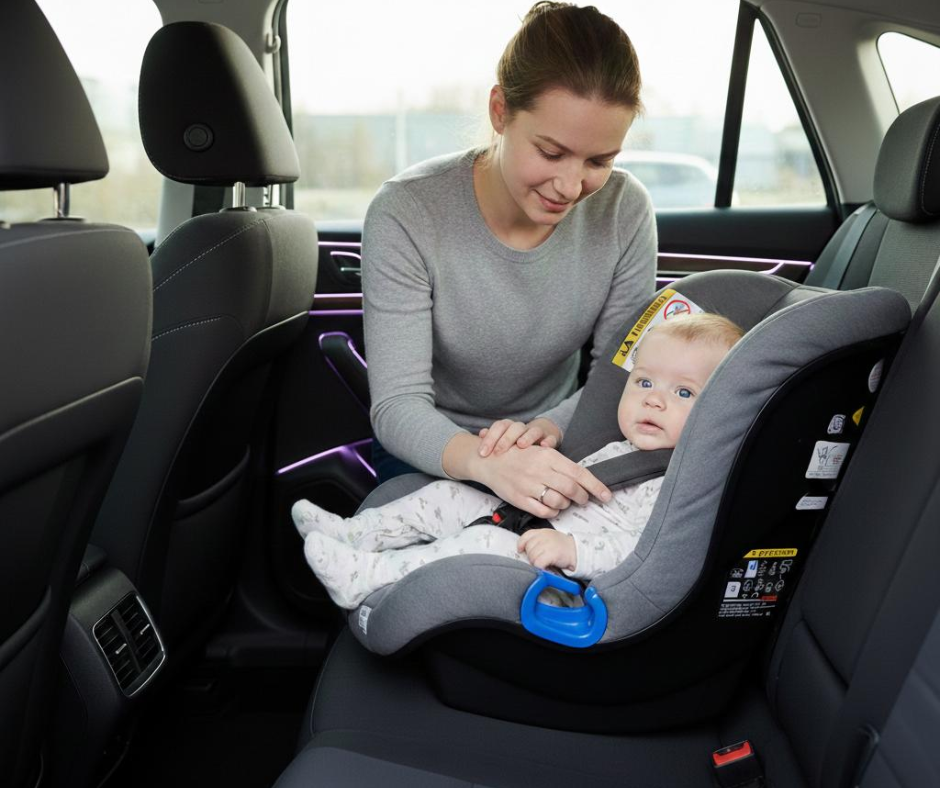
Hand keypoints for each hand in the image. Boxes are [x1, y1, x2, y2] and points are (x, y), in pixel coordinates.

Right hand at [472, 444, 611, 518]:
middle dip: (582, 497)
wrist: (489, 461)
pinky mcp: (520, 499)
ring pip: (559, 502)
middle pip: (571, 489)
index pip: (578, 472)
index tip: (606, 495)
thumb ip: (560, 465)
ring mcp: (529, 485)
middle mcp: (539, 470)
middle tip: (584, 499)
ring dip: (566, 505)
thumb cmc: (518, 457)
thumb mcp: (540, 453)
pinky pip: (545, 511)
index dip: (595, 486)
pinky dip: (553, 512)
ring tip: (564, 501)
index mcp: (548, 456)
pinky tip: (551, 507)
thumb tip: (582, 479)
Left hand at [478, 417, 561, 456]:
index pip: (499, 427)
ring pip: (533, 430)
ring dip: (527, 437)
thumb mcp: (504, 442)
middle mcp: (523, 428)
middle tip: (498, 452)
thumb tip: (480, 434)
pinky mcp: (551, 438)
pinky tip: (544, 447)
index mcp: (510, 427)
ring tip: (521, 445)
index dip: (490, 438)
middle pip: (514, 427)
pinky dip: (548, 441)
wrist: (542, 436)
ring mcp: (538, 433)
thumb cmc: (517, 443)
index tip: (482, 453)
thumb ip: (492, 439)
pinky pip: (551, 438)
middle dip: (505, 439)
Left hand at [518, 529, 576, 571]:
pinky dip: (540, 568)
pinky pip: (538, 563)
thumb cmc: (563, 548)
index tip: (521, 550)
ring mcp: (548, 544)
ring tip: (545, 563)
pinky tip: (546, 567)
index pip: (526, 536)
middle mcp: (544, 536)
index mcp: (543, 532)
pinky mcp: (551, 553)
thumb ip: (538, 542)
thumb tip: (524, 551)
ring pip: (532, 557)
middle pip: (528, 549)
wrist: (578, 552)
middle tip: (541, 559)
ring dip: (537, 563)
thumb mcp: (549, 539)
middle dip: (532, 556)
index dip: (521, 544)